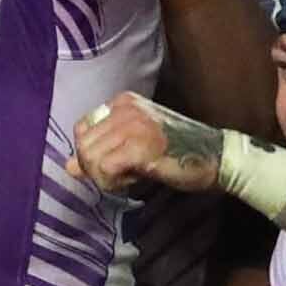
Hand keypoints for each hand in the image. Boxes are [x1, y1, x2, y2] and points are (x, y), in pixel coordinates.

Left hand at [68, 91, 223, 193]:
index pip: (82, 129)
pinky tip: (133, 181)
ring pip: (90, 158)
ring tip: (130, 177)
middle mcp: (124, 108)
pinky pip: (104, 169)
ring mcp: (132, 125)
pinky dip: (113, 183)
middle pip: (83, 146)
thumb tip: (69, 167)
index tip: (114, 165)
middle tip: (124, 176)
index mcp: (122, 102)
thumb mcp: (133, 147)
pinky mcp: (139, 147)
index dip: (91, 154)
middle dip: (97, 169)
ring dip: (105, 178)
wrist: (216, 158)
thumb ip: (102, 152)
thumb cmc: (177, 153)